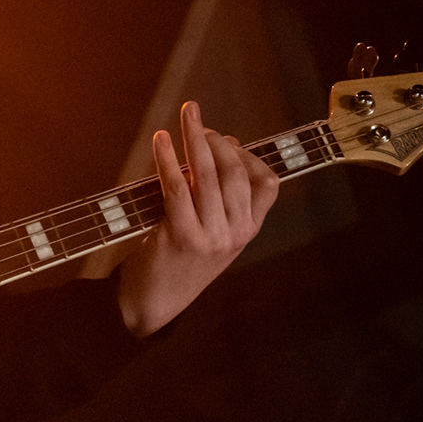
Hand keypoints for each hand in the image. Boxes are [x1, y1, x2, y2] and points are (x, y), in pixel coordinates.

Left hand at [115, 101, 279, 335]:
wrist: (154, 302)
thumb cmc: (180, 258)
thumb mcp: (214, 232)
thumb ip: (221, 197)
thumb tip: (225, 145)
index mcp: (249, 230)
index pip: (267, 184)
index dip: (247, 155)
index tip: (226, 139)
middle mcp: (236, 233)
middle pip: (235, 172)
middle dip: (216, 140)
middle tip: (197, 120)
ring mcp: (211, 237)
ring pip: (207, 176)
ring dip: (194, 140)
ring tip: (185, 119)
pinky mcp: (182, 237)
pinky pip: (177, 188)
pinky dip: (167, 159)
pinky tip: (161, 141)